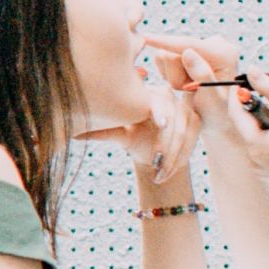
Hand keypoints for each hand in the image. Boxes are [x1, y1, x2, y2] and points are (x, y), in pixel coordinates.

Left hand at [115, 50, 205, 184]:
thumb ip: (102, 132)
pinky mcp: (196, 122)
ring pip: (183, 133)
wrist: (152, 150)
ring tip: (159, 174)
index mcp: (149, 93)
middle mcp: (170, 95)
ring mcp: (185, 108)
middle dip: (166, 144)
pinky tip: (167, 173)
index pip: (159, 101)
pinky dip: (180, 159)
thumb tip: (73, 135)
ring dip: (172, 157)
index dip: (161, 111)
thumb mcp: (119, 134)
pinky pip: (191, 141)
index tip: (160, 123)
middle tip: (157, 162)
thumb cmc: (132, 135)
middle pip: (173, 120)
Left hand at [206, 66, 268, 189]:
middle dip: (257, 110)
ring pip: (254, 137)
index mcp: (257, 144)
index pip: (236, 113)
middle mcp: (253, 160)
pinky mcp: (268, 173)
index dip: (238, 95)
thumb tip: (252, 70)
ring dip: (265, 124)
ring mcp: (260, 169)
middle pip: (245, 126)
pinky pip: (262, 149)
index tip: (244, 80)